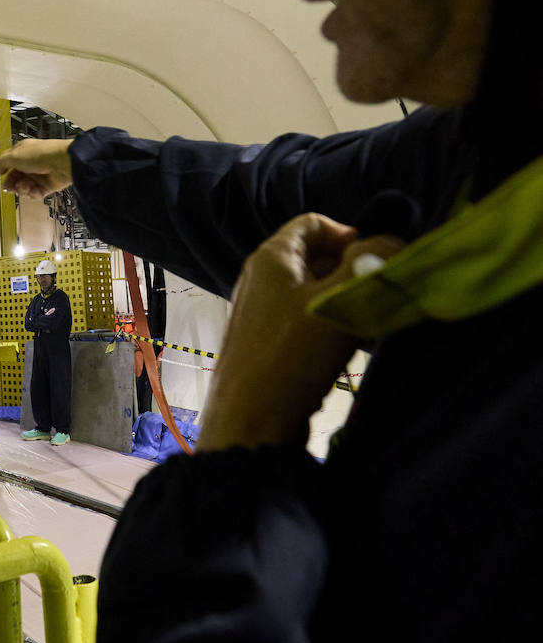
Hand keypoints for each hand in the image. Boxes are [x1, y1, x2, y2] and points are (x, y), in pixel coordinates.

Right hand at [0, 138, 73, 197]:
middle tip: (10, 186)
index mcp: (22, 153)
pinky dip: (32, 193)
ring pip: (23, 187)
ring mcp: (38, 175)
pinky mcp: (46, 186)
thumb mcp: (14, 155)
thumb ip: (1, 162)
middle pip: (14, 178)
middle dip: (11, 183)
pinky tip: (32, 189)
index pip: (8, 163)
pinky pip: (34, 194)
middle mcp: (30, 164)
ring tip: (25, 186)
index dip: (3, 170)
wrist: (63, 162)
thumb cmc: (43, 154)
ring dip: (22, 189)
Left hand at [198, 212, 404, 451]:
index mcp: (271, 257)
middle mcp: (261, 278)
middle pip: (316, 257)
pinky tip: (350, 348)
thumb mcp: (338, 301)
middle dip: (353, 271)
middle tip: (380, 294)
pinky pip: (305, 320)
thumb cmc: (293, 353)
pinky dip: (331, 325)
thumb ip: (367, 264)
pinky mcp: (267, 341)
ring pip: (315, 291)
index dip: (350, 233)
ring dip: (346, 302)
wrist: (251, 420)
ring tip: (369, 324)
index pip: (314, 222)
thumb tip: (390, 238)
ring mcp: (261, 311)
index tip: (378, 259)